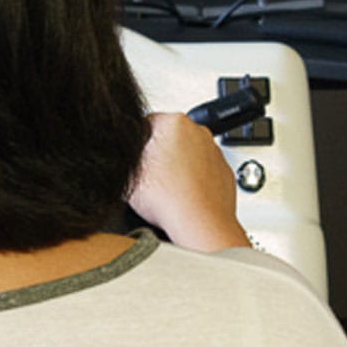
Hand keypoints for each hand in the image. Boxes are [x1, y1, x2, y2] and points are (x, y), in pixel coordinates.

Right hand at [128, 113, 251, 252]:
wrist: (200, 223)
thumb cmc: (169, 198)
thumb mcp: (127, 171)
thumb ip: (125, 153)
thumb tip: (123, 151)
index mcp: (174, 122)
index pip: (146, 123)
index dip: (136, 144)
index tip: (134, 160)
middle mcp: (198, 132)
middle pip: (169, 138)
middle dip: (159, 154)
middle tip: (148, 177)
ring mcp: (214, 152)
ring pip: (188, 155)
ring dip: (177, 167)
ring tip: (166, 189)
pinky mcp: (224, 172)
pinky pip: (203, 172)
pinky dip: (194, 181)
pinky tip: (182, 195)